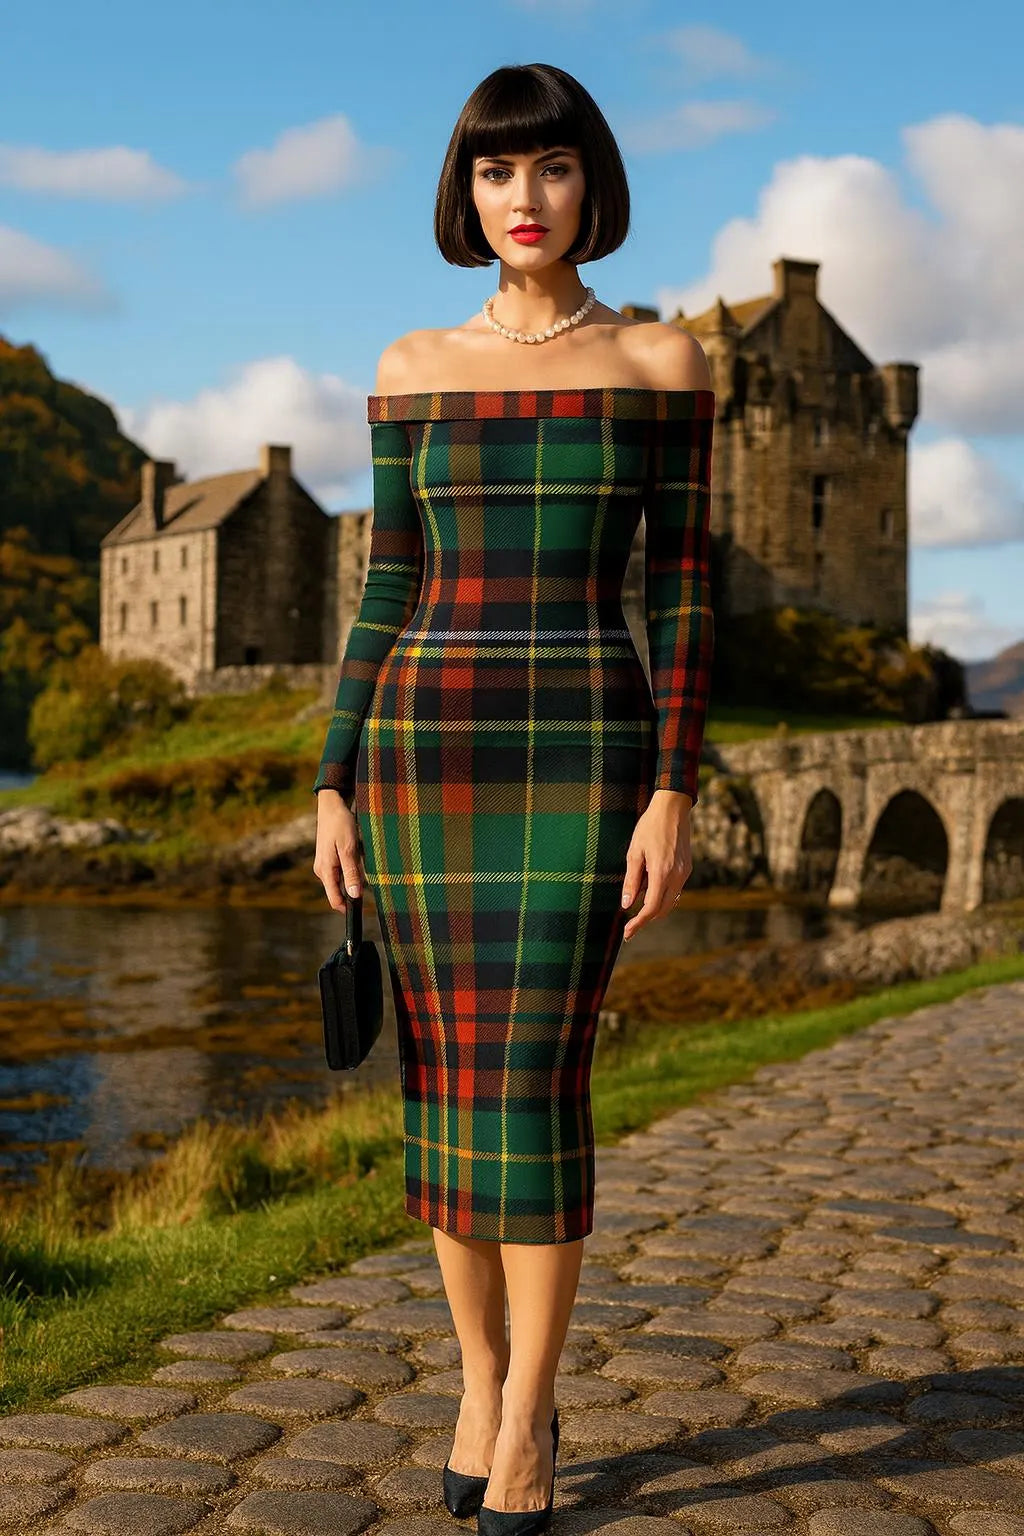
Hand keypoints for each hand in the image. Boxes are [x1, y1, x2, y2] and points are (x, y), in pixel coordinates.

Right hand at [312, 789, 363, 911]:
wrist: (332, 806)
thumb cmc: (340, 825)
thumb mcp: (349, 849)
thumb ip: (351, 873)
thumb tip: (354, 895)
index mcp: (325, 870)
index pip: (334, 899)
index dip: (346, 908)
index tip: (361, 911)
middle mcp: (322, 870)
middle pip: (338, 892)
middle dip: (353, 892)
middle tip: (369, 885)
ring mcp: (324, 865)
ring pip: (340, 881)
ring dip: (353, 879)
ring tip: (362, 866)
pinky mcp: (328, 858)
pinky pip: (340, 872)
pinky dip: (350, 870)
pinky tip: (357, 859)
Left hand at [620, 790, 692, 941]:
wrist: (673, 809)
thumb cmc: (649, 828)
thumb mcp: (634, 853)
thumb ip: (631, 881)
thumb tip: (626, 905)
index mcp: (662, 873)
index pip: (650, 908)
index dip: (638, 923)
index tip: (628, 933)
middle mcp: (677, 876)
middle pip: (662, 909)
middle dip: (646, 919)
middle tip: (630, 925)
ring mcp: (685, 873)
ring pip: (670, 901)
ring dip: (654, 907)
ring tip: (636, 900)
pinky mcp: (687, 868)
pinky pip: (674, 890)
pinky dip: (662, 895)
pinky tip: (648, 886)